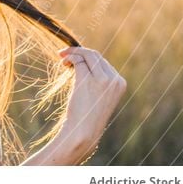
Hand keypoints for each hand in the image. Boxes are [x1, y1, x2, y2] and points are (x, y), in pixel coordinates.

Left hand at [57, 46, 126, 163]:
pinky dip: (69, 57)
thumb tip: (82, 60)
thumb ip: (97, 80)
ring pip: (87, 55)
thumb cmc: (87, 116)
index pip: (103, 62)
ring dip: (73, 53)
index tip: (75, 58)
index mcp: (120, 83)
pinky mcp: (87, 79)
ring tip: (62, 58)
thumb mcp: (99, 96)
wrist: (83, 132)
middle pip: (95, 55)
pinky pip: (78, 61)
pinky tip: (63, 62)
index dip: (88, 57)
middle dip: (79, 52)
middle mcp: (114, 79)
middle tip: (64, 54)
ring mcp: (102, 79)